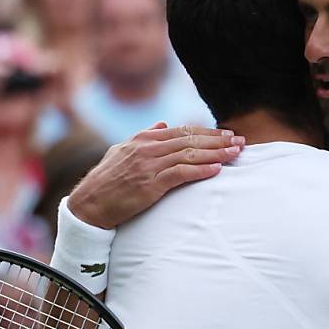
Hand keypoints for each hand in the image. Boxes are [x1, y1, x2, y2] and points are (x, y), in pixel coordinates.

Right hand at [68, 124, 243, 228]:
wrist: (88, 204)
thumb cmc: (105, 180)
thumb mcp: (121, 151)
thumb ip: (144, 136)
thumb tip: (162, 124)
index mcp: (143, 140)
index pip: (182, 131)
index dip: (207, 132)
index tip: (226, 133)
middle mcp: (148, 149)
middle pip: (190, 140)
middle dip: (218, 140)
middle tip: (240, 141)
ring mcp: (149, 166)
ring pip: (189, 154)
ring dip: (216, 153)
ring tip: (235, 153)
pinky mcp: (150, 185)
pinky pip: (180, 174)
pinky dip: (200, 170)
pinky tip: (217, 169)